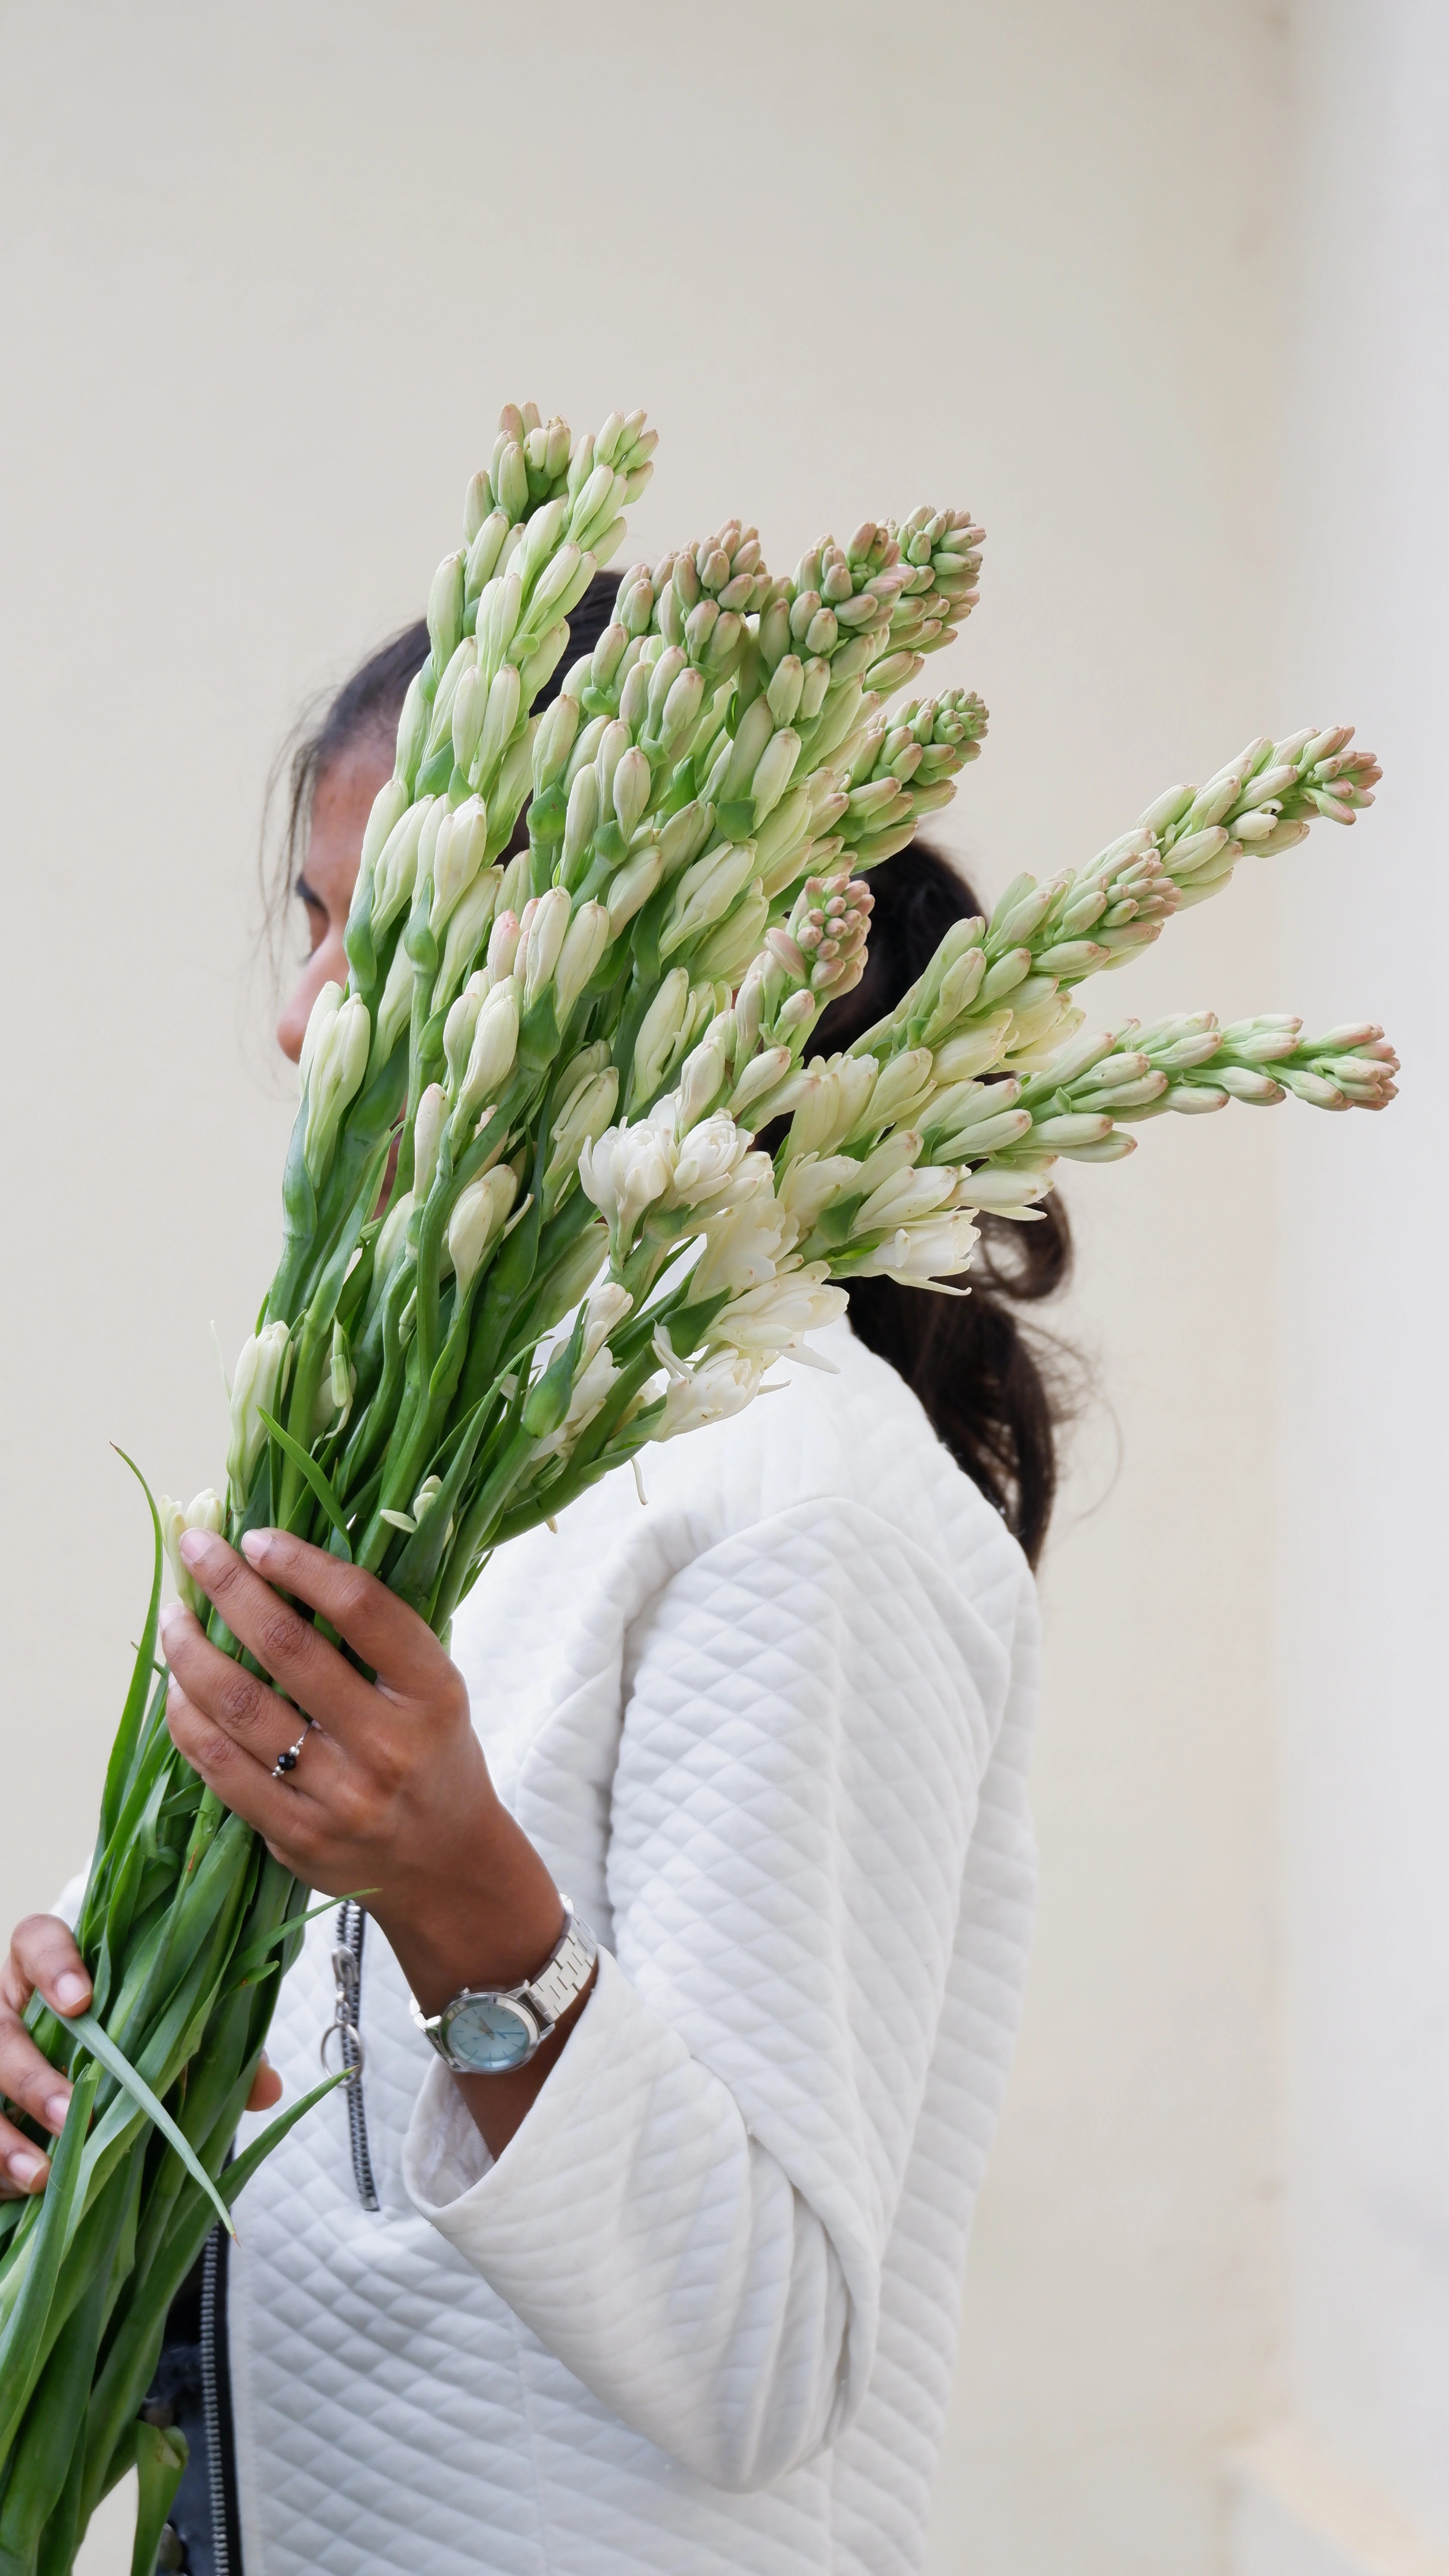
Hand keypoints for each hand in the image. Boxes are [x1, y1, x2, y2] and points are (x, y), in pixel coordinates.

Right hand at [0, 1915, 279, 2196]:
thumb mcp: (163, 2034)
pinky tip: (26, 2191)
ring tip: (43, 2174)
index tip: (81, 2001)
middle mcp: (6, 2008)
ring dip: (4, 2138)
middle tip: (75, 2114)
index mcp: (51, 1969)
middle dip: (33, 2078)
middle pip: (0, 2032)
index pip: (38, 1940)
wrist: (75, 2062)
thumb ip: (209, 2050)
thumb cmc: (123, 2035)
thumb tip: (266, 2087)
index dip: (54, 1965)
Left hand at [162, 1529, 578, 2152]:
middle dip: (231, 1589)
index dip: (302, 1564)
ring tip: (173, 1617)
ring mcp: (338, 1797)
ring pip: (239, 1708)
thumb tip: (283, 1559)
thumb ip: (375, 1635)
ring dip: (192, 1651)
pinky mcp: (295, 1835)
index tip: (258, 1537)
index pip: (362, 1609)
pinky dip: (188, 1717)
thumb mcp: (434, 1688)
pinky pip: (219, 1766)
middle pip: (288, 1649)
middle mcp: (388, 1746)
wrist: (446, 1867)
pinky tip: (177, 1685)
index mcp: (433, 1694)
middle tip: (196, 1549)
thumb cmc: (434, 1757)